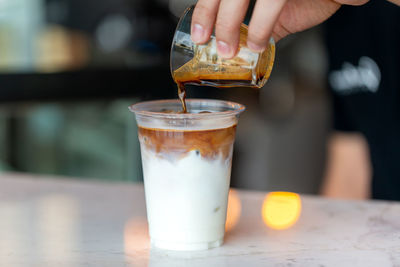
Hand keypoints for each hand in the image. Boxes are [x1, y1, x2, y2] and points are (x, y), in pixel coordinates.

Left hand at [191, 0, 367, 57]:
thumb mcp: (284, 8)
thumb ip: (263, 23)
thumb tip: (245, 46)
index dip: (205, 11)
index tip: (200, 34)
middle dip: (213, 18)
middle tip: (213, 47)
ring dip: (230, 24)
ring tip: (229, 50)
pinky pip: (271, 1)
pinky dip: (261, 26)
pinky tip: (260, 43)